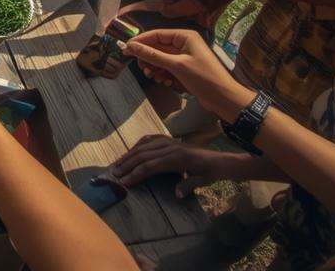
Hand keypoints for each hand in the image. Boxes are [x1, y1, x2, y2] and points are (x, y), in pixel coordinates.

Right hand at [109, 134, 239, 198]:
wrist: (219, 159)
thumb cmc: (210, 172)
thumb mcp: (203, 181)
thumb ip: (189, 185)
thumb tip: (177, 194)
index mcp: (177, 158)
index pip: (150, 166)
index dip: (136, 174)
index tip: (124, 182)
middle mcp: (170, 147)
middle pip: (143, 155)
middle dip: (127, 165)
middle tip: (114, 174)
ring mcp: (168, 141)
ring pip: (143, 146)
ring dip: (129, 155)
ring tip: (117, 164)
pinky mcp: (168, 139)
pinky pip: (149, 139)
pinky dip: (138, 145)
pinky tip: (131, 151)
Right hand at [123, 30, 255, 119]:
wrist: (224, 98)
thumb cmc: (203, 77)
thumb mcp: (176, 65)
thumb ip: (152, 55)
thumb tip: (130, 46)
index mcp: (184, 36)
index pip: (156, 34)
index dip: (140, 42)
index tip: (125, 50)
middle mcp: (184, 43)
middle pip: (157, 47)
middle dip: (149, 59)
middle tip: (143, 70)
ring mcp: (185, 56)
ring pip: (161, 59)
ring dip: (155, 68)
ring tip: (155, 78)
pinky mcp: (185, 69)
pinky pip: (167, 68)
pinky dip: (163, 74)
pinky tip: (165, 82)